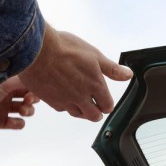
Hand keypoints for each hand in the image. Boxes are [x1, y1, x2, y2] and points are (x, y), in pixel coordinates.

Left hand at [0, 75, 37, 133]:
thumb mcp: (1, 83)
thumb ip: (22, 80)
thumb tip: (41, 76)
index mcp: (5, 80)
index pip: (27, 81)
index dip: (36, 85)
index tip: (39, 88)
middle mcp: (5, 93)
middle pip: (29, 95)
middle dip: (33, 99)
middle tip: (28, 100)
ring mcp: (2, 108)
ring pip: (24, 110)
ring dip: (28, 111)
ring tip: (22, 111)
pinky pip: (16, 124)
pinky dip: (18, 123)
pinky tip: (13, 122)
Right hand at [17, 24, 132, 121]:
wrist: (37, 50)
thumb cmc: (64, 48)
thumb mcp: (94, 55)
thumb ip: (111, 69)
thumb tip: (127, 75)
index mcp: (95, 86)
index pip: (107, 106)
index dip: (107, 103)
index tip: (105, 100)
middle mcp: (81, 97)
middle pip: (93, 116)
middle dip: (96, 111)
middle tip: (95, 105)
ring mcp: (64, 100)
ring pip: (77, 114)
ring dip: (81, 110)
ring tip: (81, 102)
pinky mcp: (49, 100)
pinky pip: (61, 108)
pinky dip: (65, 105)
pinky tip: (64, 97)